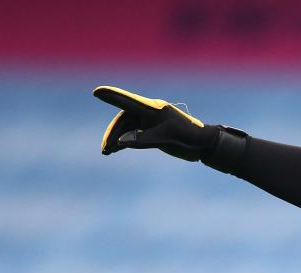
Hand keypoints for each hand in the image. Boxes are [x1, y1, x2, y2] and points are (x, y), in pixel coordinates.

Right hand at [93, 85, 217, 160]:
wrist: (203, 144)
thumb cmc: (188, 137)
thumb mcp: (166, 139)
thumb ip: (143, 139)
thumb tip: (121, 141)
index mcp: (152, 109)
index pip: (127, 101)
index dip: (111, 96)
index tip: (97, 92)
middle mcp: (148, 112)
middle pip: (124, 119)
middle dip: (113, 132)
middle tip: (105, 148)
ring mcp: (149, 122)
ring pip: (127, 128)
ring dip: (116, 138)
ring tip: (107, 152)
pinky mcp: (151, 131)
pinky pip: (133, 134)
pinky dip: (124, 141)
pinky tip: (115, 149)